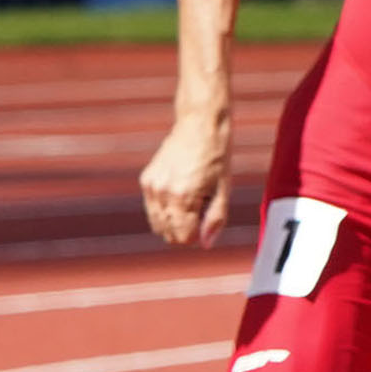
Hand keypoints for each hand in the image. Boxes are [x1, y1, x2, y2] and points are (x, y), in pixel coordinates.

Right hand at [140, 109, 230, 246]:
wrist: (199, 127)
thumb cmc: (217, 158)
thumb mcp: (224, 190)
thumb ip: (215, 220)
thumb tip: (204, 245)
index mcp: (183, 197)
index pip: (182, 238)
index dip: (197, 236)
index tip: (206, 220)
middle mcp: (162, 193)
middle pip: (168, 235)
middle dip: (185, 230)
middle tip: (201, 208)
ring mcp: (151, 186)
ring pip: (157, 224)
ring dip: (173, 221)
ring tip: (191, 199)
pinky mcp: (146, 180)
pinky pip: (152, 209)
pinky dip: (165, 209)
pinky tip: (180, 192)